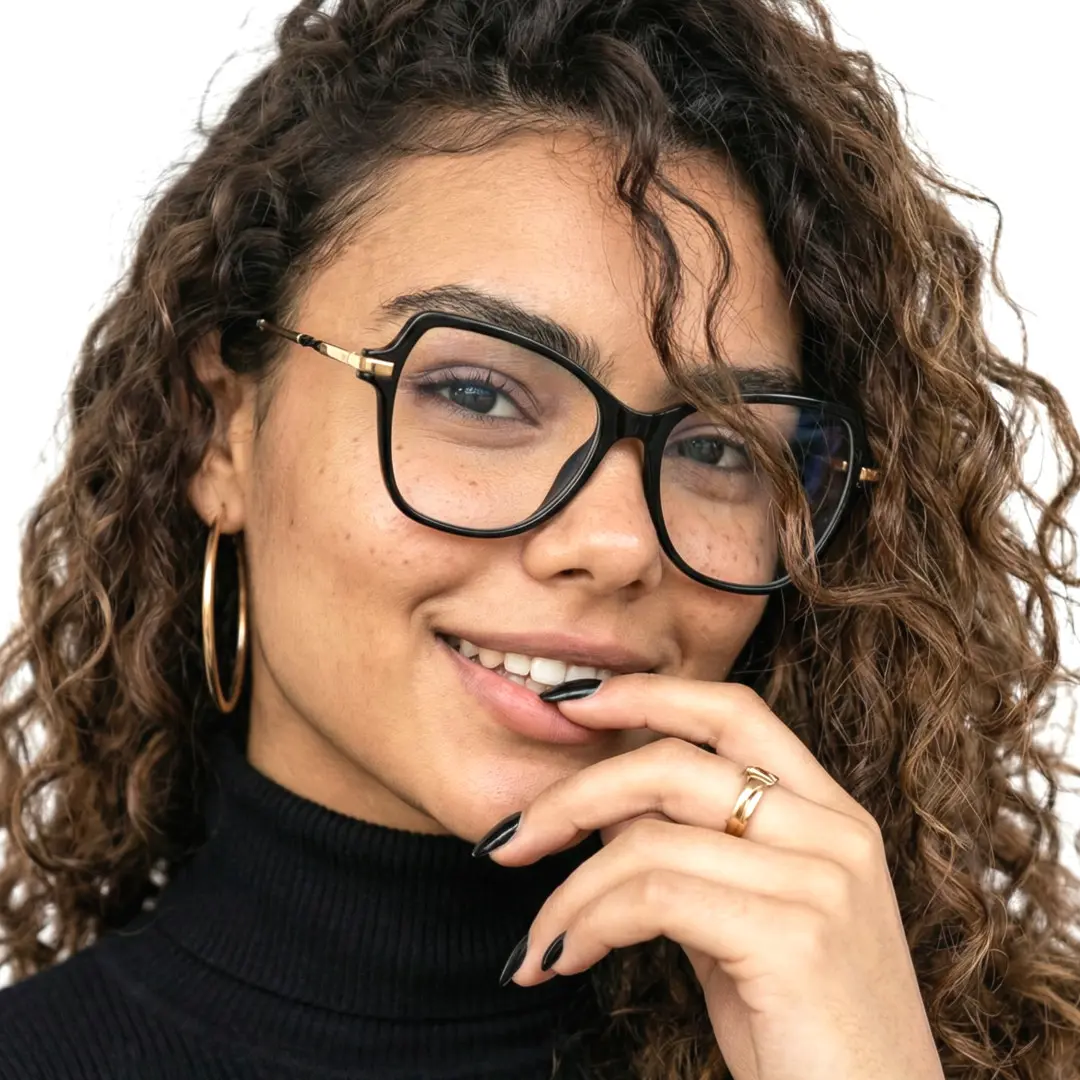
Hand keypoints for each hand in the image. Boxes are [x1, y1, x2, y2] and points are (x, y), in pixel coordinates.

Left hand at [478, 674, 943, 1079]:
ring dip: (568, 891)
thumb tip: (604, 809)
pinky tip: (561, 962)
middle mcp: (835, 832)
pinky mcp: (795, 938)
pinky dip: (586, 924)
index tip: (571, 706)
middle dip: (574, 794)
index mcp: (831, 815)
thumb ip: (695, 854)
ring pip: (648, 839)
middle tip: (508, 841)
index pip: (733, 712)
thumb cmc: (803, 1034)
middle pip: (674, 763)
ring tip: (537, 943)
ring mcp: (821, 881)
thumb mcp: (747, 922)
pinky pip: (652, 898)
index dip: (647, 694)